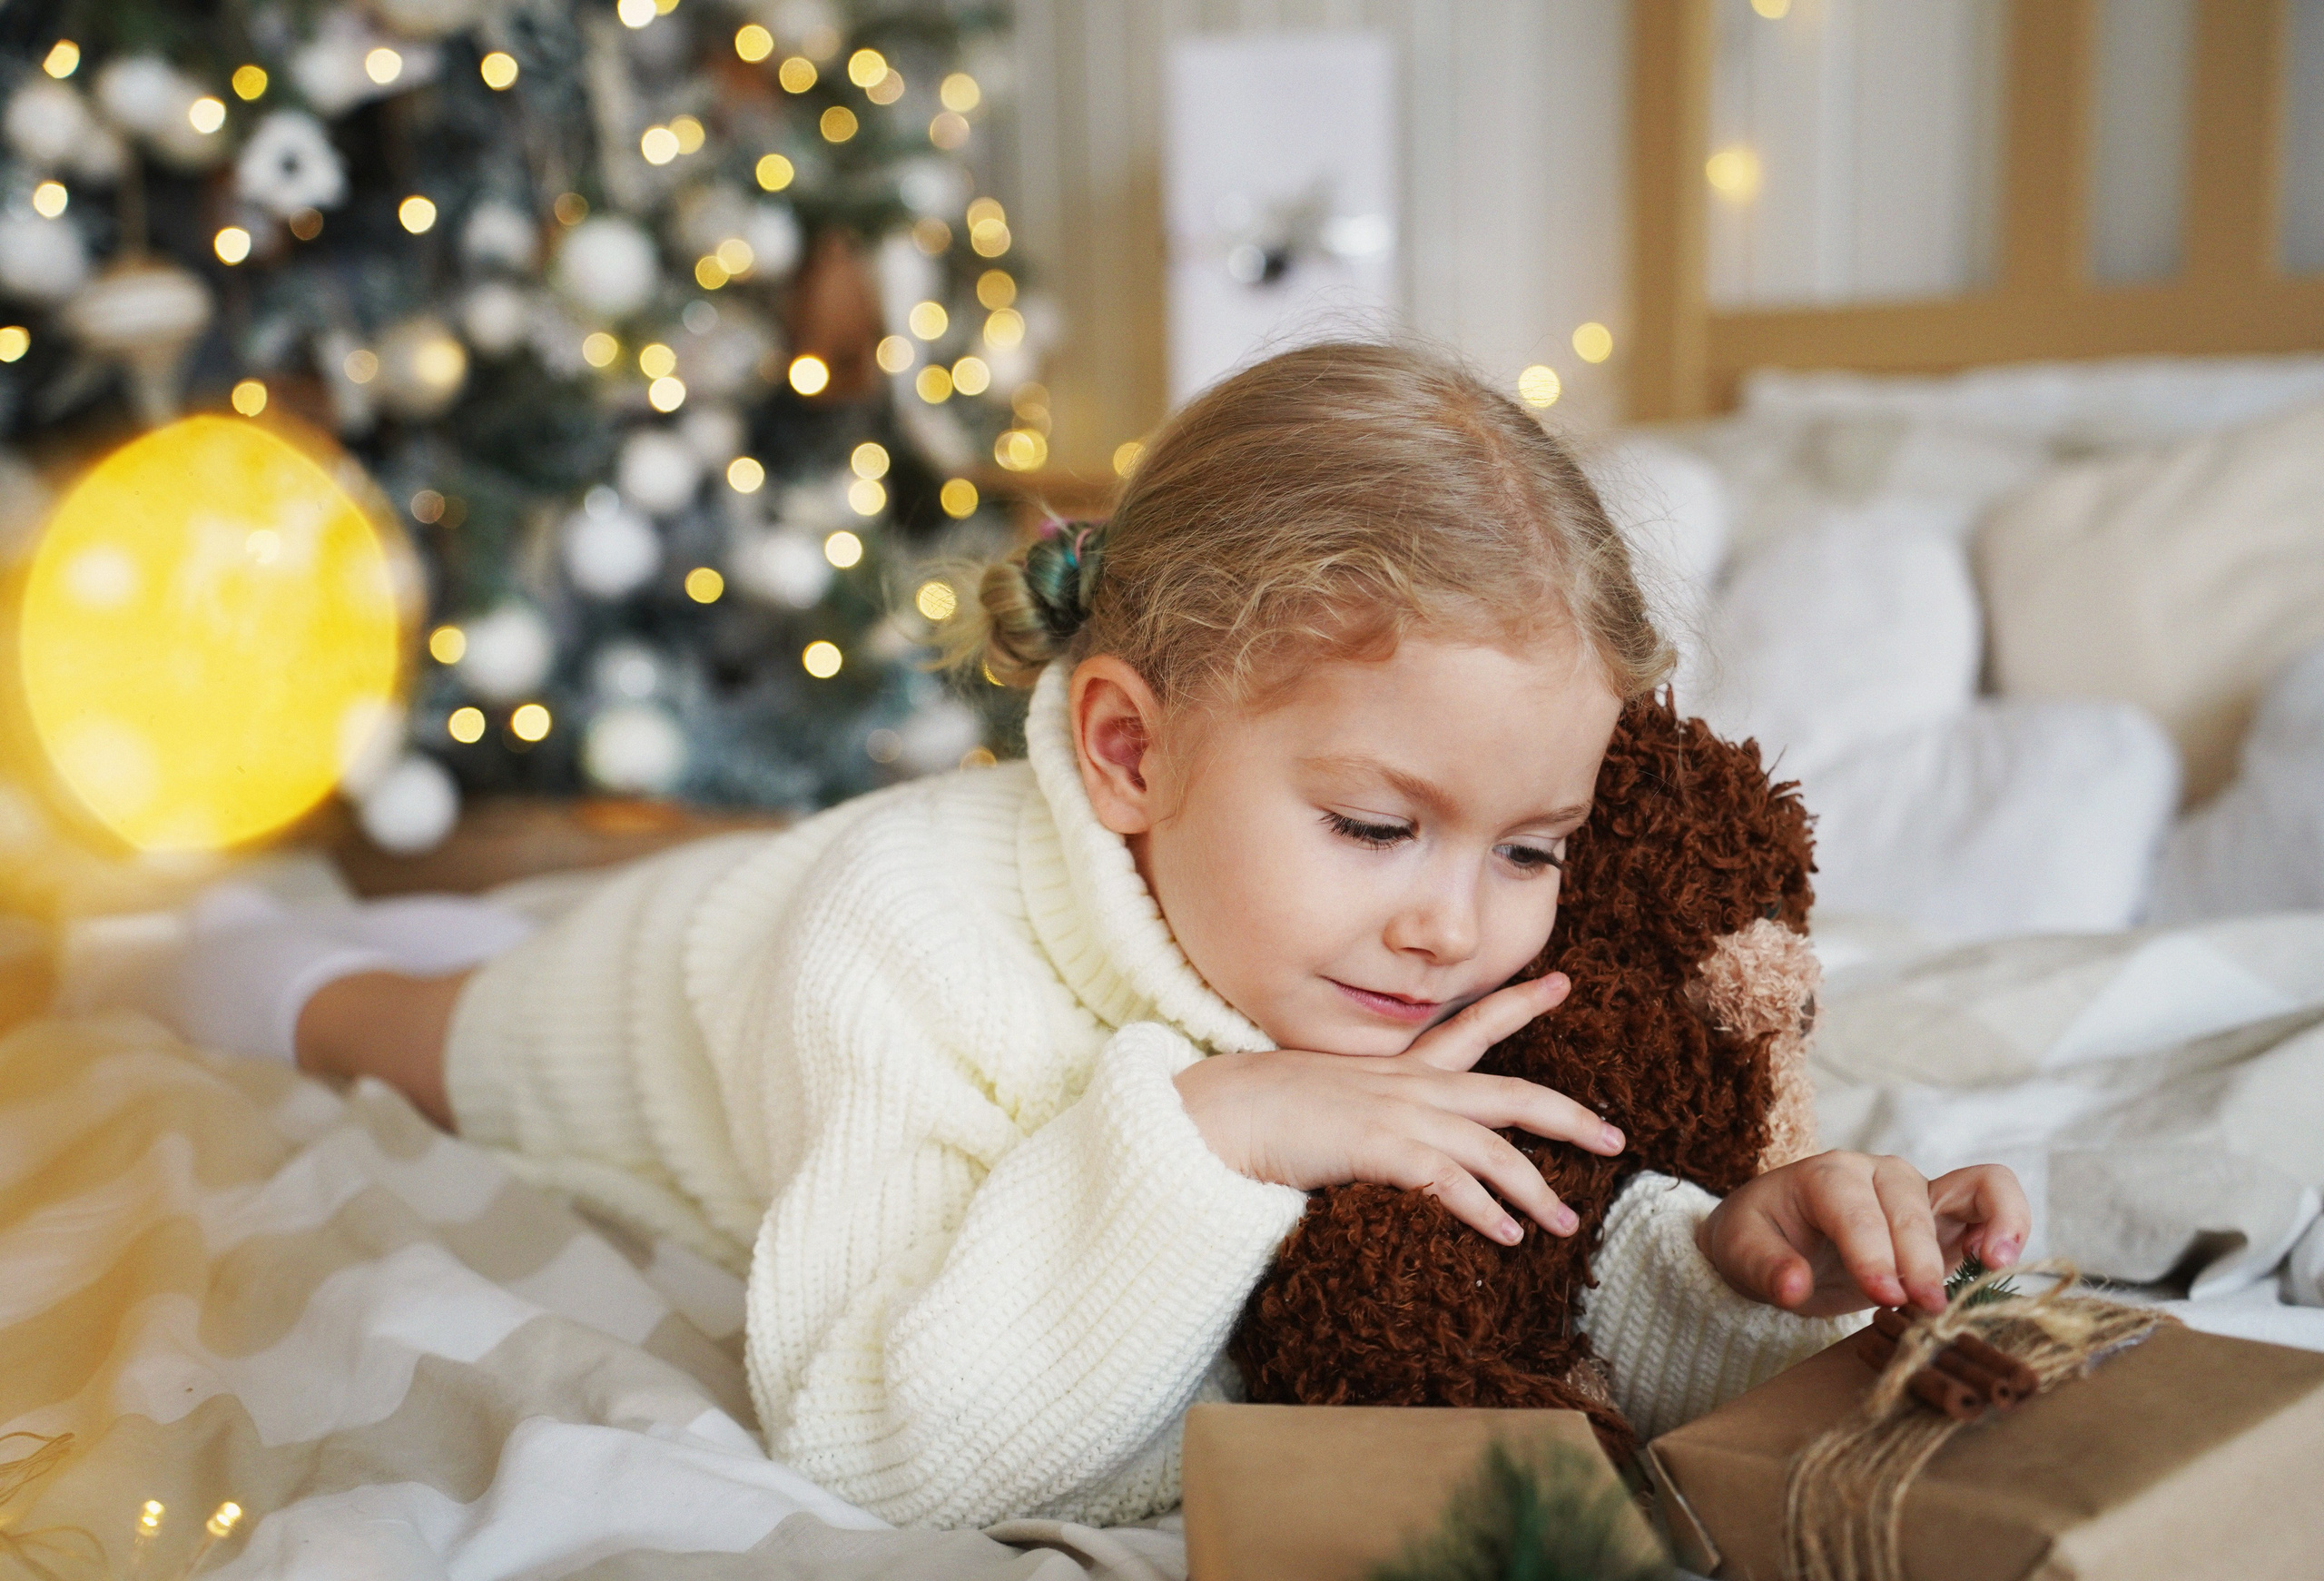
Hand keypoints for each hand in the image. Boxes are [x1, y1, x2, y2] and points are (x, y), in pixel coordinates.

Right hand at [1172, 974, 1625, 1244]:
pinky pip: (1450, 1182)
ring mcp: (1397, 1116)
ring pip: (1492, 1149)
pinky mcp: (1380, 1149)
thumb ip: (1363, 1111)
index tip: (1562, 983)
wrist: (1216, 1112)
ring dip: (1536, 1189)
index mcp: (1398, 1069)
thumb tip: (1382, 1134)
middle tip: (1615, 1134)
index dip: (1519, 1004)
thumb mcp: (1324, 1097)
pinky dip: (1485, 1211)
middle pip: (1509, 1093)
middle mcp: (1409, 1086)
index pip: (1470, 1026)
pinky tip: (1508, 1238)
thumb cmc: (1258, 1110)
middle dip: (1568, 1114)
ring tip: (1566, 1224)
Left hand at [1696, 1151, 2030, 1315]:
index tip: (1883, 1296)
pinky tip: (2001, 1259)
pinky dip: (2007, 1220)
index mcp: (1825, 1176)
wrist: (1773, 1235)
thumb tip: (1792, 1287)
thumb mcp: (1740, 1253)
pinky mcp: (1944, 1217)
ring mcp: (1917, 1191)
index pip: (1855, 1209)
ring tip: (1993, 1263)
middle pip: (1910, 1208)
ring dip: (1989, 1224)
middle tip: (1924, 1309)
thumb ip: (1765, 1268)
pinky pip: (1991, 1199)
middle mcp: (1877, 1174)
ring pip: (1970, 1187)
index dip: (1872, 1252)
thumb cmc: (1759, 1238)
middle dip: (1919, 1259)